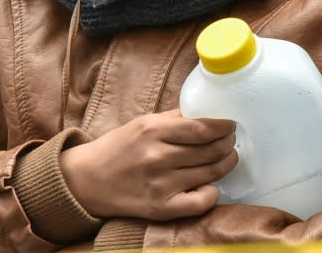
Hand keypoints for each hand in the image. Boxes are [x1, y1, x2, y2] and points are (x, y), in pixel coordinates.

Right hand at [59, 109, 237, 219]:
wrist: (88, 180)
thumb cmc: (120, 147)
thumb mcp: (144, 122)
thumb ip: (176, 117)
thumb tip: (209, 112)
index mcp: (153, 130)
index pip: (202, 128)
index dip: (224, 127)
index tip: (232, 124)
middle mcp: (157, 157)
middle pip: (210, 150)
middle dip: (228, 143)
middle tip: (232, 140)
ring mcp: (160, 185)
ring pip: (209, 173)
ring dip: (226, 163)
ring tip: (228, 157)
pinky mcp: (160, 208)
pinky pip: (199, 203)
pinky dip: (212, 193)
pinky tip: (212, 184)